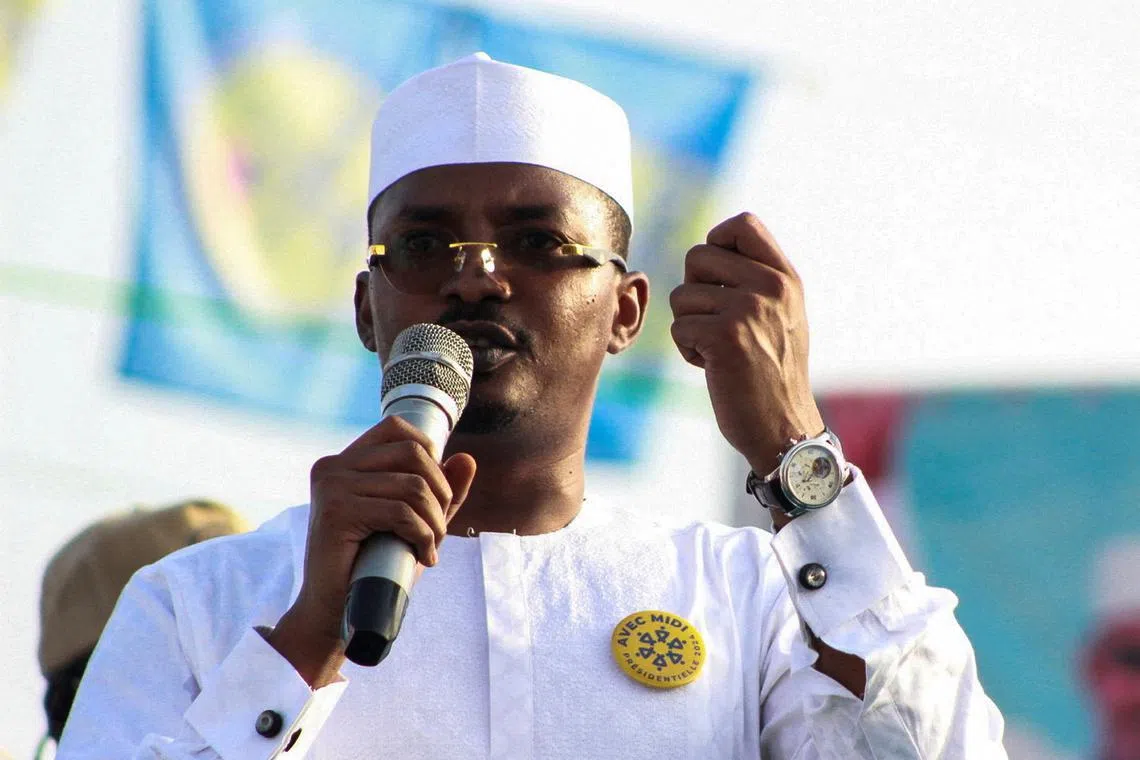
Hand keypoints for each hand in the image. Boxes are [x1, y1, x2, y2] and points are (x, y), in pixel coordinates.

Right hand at [269, 416, 476, 686]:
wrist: (333, 613)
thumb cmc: (374, 566)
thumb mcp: (413, 522)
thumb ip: (438, 491)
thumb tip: (467, 458)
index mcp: (344, 462)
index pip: (397, 428)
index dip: (429, 453)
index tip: (435, 492)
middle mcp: (333, 467)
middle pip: (412, 452)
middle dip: (440, 490)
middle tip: (440, 527)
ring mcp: (332, 487)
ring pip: (412, 485)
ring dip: (435, 520)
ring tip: (432, 546)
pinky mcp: (337, 513)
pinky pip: (401, 512)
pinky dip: (423, 535)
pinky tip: (424, 556)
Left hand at [669, 212, 824, 472]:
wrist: (784, 428)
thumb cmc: (774, 374)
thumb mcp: (781, 315)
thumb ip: (757, 279)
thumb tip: (712, 245)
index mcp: (786, 278)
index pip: (742, 224)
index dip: (717, 241)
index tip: (717, 276)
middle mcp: (770, 287)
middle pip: (698, 256)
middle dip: (693, 290)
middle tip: (712, 321)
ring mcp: (748, 310)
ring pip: (682, 295)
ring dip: (689, 325)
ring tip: (717, 349)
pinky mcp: (724, 337)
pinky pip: (678, 326)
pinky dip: (687, 350)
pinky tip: (712, 367)